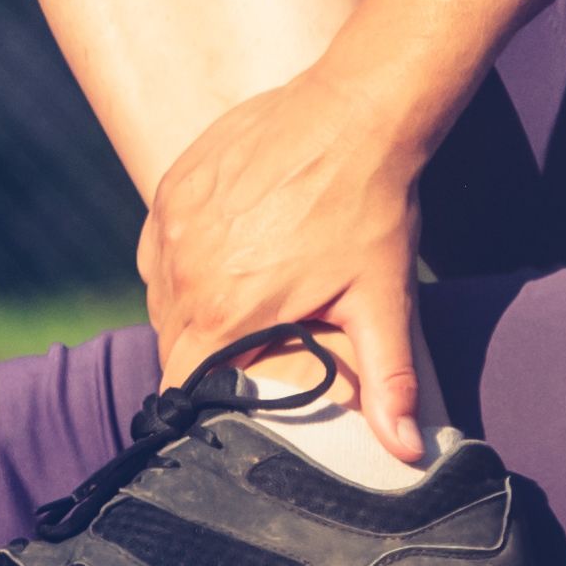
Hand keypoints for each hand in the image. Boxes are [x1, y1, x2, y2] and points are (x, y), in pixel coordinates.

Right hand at [136, 68, 433, 457]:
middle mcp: (184, 269)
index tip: (226, 396)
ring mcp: (173, 221)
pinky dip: (181, 255)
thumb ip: (387, 384)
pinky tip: (223, 250)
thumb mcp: (381, 302)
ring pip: (162, 290)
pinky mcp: (174, 183)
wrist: (358, 112)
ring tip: (241, 294)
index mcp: (225, 310)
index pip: (181, 383)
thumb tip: (406, 454)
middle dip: (203, 350)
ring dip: (191, 302)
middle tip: (250, 341)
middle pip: (171, 338)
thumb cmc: (370, 209)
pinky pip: (159, 241)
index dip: (201, 398)